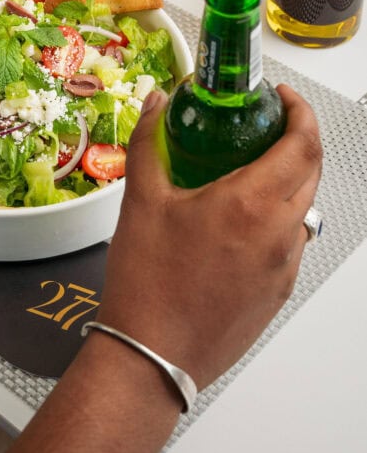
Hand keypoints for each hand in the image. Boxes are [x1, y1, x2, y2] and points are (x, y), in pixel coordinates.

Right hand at [97, 84, 321, 390]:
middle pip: (311, 172)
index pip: (303, 144)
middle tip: (264, 125)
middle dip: (296, 140)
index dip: (301, 112)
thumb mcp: (141, 199)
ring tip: (247, 170)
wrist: (152, 355)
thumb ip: (148, 141)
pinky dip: (276, 218)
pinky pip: (290, 242)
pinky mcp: (277, 292)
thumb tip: (155, 102)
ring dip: (287, 181)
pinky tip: (237, 220)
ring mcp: (283, 266)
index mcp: (252, 203)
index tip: (281, 98)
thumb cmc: (147, 280)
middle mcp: (280, 233)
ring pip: (303, 209)